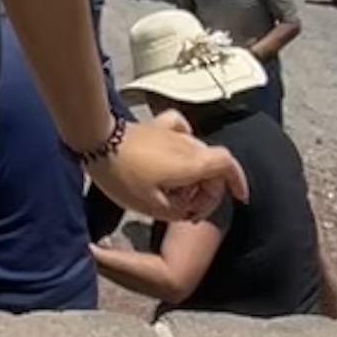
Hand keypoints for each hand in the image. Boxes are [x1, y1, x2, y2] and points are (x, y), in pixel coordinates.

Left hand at [88, 120, 240, 223]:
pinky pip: (180, 130)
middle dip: (206, 190)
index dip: (238, 181)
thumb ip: (178, 211)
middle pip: (212, 165)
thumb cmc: (122, 174)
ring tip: (175, 190)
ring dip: (194, 172)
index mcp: (192, 163)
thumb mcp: (152, 207)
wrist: (96, 141)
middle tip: (188, 209)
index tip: (239, 197)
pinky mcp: (156, 125)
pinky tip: (173, 153)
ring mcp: (172, 131)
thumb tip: (186, 208)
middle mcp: (188, 144)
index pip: (228, 165)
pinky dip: (184, 142)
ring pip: (198, 151)